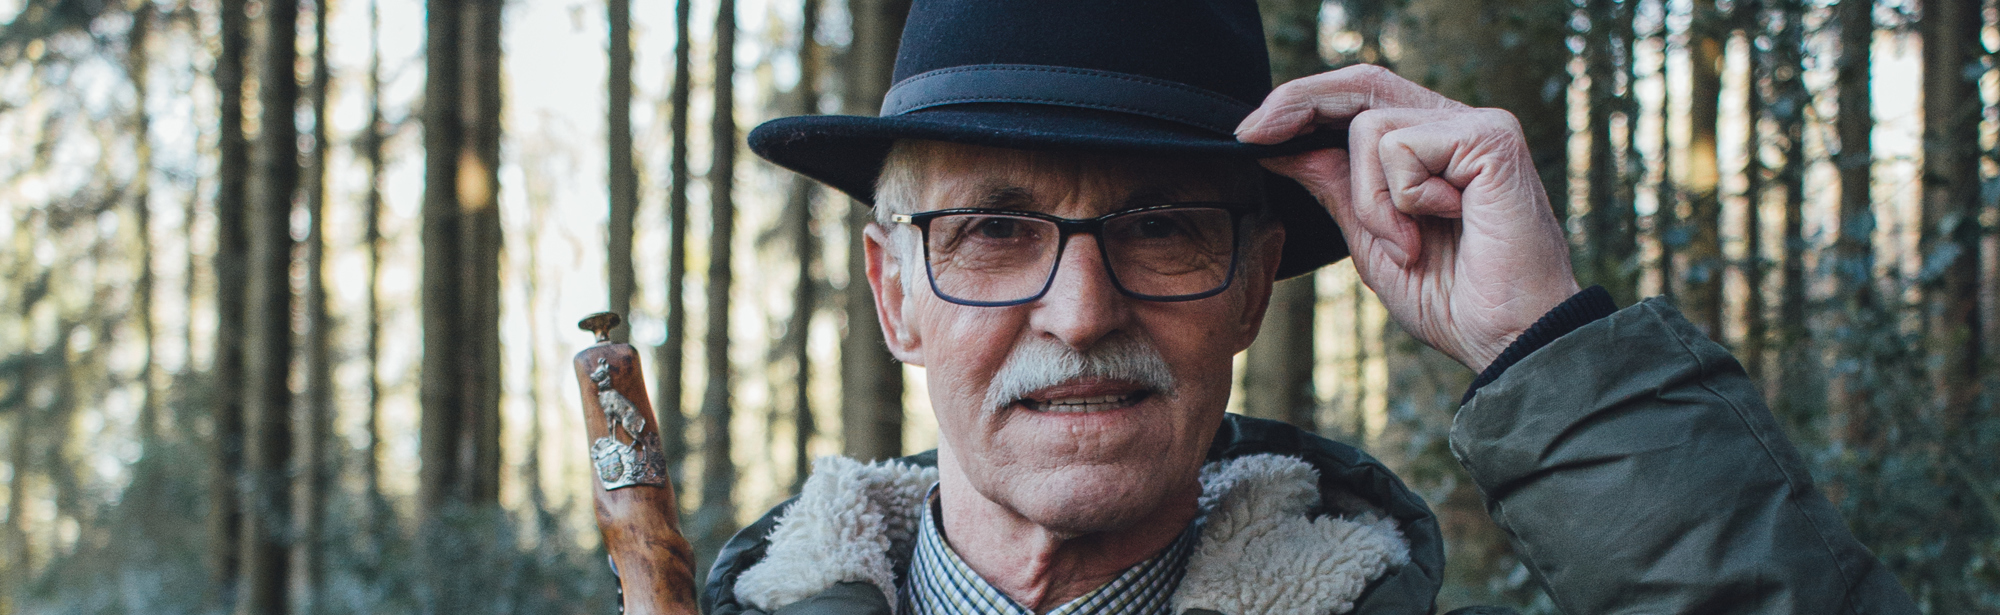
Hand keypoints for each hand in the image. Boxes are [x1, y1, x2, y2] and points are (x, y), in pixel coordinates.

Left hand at [1237, 65, 1579, 370]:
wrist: (1510, 336)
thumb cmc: (1454, 299)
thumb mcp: (1373, 240)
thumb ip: (1339, 189)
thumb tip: (1285, 148)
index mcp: (1434, 145)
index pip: (1362, 99)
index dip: (1304, 104)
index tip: (1250, 133)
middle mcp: (1457, 124)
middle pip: (1362, 84)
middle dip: (1298, 103)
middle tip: (1252, 136)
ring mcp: (1476, 126)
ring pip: (1369, 128)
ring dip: (1370, 199)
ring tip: (1409, 244)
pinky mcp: (1489, 137)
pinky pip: (1401, 148)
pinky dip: (1402, 198)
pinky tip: (1443, 224)